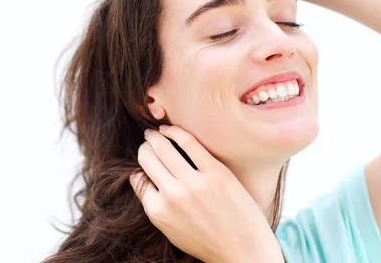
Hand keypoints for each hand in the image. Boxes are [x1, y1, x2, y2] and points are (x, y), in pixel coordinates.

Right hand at [130, 125, 283, 262]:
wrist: (243, 250)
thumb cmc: (208, 241)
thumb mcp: (172, 231)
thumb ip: (156, 206)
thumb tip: (143, 178)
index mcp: (158, 212)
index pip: (137, 179)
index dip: (140, 168)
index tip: (145, 161)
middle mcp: (172, 196)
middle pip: (147, 159)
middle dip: (144, 148)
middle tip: (147, 141)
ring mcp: (193, 183)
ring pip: (163, 148)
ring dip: (154, 136)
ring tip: (155, 133)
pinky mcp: (215, 172)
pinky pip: (188, 142)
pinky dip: (175, 132)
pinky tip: (169, 129)